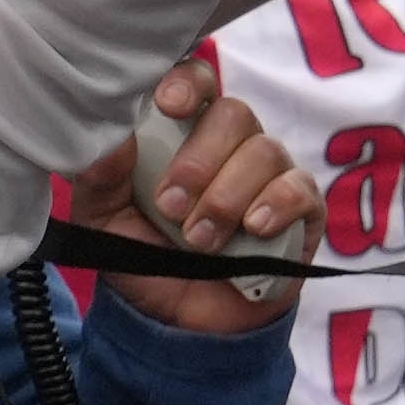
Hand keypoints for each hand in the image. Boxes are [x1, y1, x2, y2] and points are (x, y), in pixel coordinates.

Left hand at [81, 55, 312, 336]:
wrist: (177, 323)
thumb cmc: (142, 256)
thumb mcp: (103, 220)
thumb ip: (101, 177)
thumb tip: (110, 135)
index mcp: (182, 132)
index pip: (196, 81)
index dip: (187, 83)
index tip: (169, 107)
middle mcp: (231, 144)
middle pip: (233, 113)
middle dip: (199, 160)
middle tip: (170, 206)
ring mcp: (271, 174)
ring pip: (264, 152)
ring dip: (226, 197)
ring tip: (198, 239)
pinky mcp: (303, 210)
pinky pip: (301, 189)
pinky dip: (276, 206)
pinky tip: (253, 229)